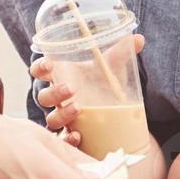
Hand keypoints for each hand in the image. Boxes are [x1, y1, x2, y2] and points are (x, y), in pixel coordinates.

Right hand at [32, 35, 146, 147]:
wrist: (117, 107)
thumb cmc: (106, 81)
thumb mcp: (113, 66)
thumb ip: (122, 51)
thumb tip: (139, 38)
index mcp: (62, 76)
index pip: (40, 71)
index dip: (40, 67)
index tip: (49, 65)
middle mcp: (59, 97)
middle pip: (44, 96)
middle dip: (54, 92)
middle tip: (72, 88)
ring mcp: (64, 116)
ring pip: (51, 118)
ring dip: (61, 114)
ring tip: (78, 108)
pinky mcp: (73, 132)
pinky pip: (63, 139)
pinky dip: (67, 140)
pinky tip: (77, 136)